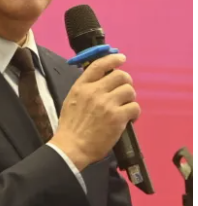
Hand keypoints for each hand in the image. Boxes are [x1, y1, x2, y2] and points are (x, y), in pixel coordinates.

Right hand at [50, 53, 138, 169]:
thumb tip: (102, 83)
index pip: (99, 65)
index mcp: (81, 87)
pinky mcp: (118, 117)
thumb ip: (86, 90)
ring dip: (130, 99)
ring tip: (124, 108)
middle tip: (124, 92)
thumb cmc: (70, 127)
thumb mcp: (71, 101)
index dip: (113, 59)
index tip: (121, 58)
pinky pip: (135, 107)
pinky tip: (128, 119)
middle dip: (126, 82)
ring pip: (130, 90)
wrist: (71, 147)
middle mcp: (94, 91)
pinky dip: (134, 113)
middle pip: (121, 76)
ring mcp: (107, 103)